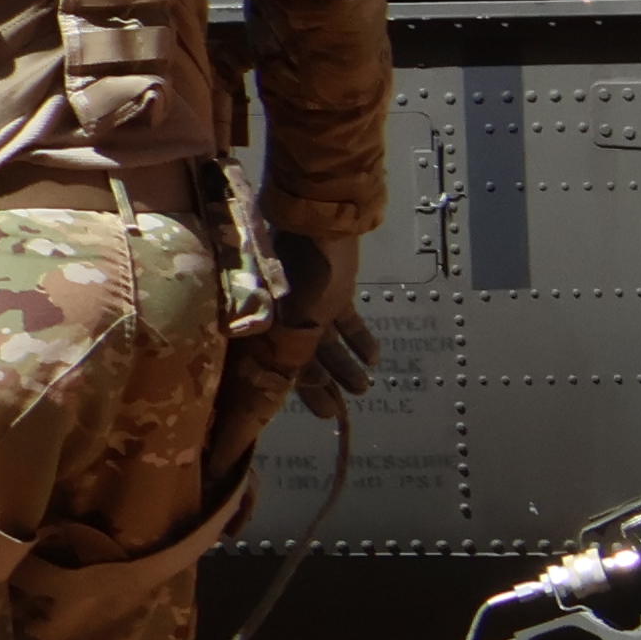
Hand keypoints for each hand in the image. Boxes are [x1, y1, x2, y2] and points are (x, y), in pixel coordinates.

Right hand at [267, 230, 377, 416]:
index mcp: (267, 326)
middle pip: (302, 361)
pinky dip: (359, 341)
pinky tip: (374, 359)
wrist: (320, 226)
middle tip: (336, 413)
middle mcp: (284, 320)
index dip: (288, 391)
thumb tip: (297, 385)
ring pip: (326, 345)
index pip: (273, 368)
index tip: (303, 411)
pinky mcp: (334, 295)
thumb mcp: (297, 318)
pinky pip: (346, 325)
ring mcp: (310, 307)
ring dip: (345, 368)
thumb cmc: (301, 273)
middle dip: (321, 388)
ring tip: (364, 389)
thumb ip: (296, 352)